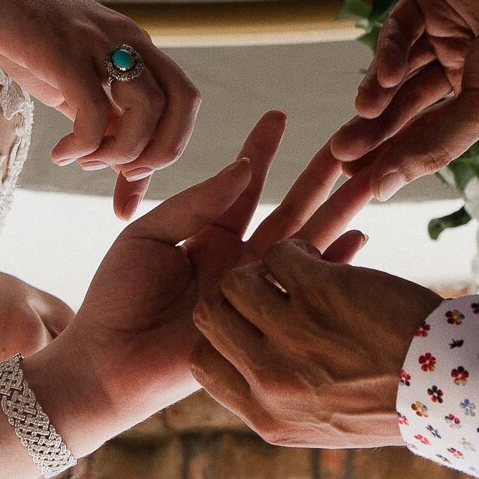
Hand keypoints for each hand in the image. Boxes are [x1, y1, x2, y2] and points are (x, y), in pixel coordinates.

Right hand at [0, 0, 200, 218]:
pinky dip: (83, 144)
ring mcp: (97, 41)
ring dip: (119, 152)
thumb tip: (125, 171)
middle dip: (160, 153)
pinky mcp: (62, 48)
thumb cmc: (24, 38)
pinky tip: (61, 153)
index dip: (171, 146)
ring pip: (145, 107)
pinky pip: (93, 108)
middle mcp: (128, 39)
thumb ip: (103, 121)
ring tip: (82, 160)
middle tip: (120, 174)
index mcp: (137, 46)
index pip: (185, 99)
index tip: (130, 177)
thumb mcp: (71, 84)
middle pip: (182, 102)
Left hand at [30, 112, 363, 451]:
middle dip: (320, 177)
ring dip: (340, 209)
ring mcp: (254, 290)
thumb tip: (243, 167)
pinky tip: (361, 238)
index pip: (244, 185)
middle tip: (353, 143)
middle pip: (290, 208)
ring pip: (306, 241)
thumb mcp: (148, 234)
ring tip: (371, 178)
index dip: (261, 150)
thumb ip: (196, 202)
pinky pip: (305, 288)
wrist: (107, 363)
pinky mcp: (264, 321)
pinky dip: (334, 264)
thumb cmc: (117, 297)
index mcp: (208, 235)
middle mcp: (237, 260)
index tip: (279, 115)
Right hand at [190, 241, 441, 447]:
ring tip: (292, 270)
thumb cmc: (395, 399)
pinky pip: (279, 253)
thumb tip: (249, 375)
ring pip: (237, 279)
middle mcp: (273, 380)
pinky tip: (316, 258)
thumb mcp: (324, 423)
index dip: (217, 336)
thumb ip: (280, 404)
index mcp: (268, 418)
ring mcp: (293, 334)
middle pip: (210, 315)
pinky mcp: (322, 292)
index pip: (202, 365)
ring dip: (261, 267)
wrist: (454, 385)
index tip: (243, 324)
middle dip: (231, 294)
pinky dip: (294, 248)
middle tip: (262, 286)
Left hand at [329, 0, 478, 198]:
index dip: (396, 154)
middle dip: (375, 129)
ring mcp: (442, 24)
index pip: (429, 128)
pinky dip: (387, 52)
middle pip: (405, 102)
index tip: (363, 181)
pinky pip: (399, 26)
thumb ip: (434, 144)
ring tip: (361, 115)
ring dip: (376, 93)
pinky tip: (383, 79)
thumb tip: (384, 188)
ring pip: (396, 67)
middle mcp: (459, 58)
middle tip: (343, 153)